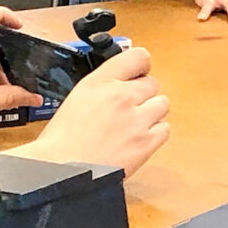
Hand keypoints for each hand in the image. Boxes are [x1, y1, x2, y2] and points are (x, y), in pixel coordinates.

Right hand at [24, 48, 169, 173]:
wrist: (62, 171)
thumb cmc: (62, 140)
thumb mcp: (78, 98)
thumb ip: (103, 86)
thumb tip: (122, 81)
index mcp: (100, 82)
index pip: (138, 56)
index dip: (140, 67)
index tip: (138, 74)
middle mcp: (121, 96)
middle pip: (153, 83)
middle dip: (143, 94)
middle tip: (130, 108)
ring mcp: (136, 120)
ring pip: (162, 104)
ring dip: (152, 112)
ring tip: (134, 125)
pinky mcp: (146, 143)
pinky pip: (165, 129)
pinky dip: (155, 133)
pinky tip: (138, 139)